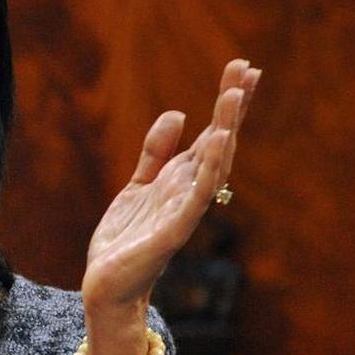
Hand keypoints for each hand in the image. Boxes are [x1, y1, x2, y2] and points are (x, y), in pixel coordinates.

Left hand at [79, 59, 259, 354]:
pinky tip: (217, 141)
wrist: (106, 284)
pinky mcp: (173, 230)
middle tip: (248, 70)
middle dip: (233, 108)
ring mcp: (185, 210)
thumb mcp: (137, 185)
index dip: (228, 104)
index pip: (212, 134)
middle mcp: (191, 192)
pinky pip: (196, 196)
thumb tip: (179, 113)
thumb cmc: (125, 240)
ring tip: (235, 95)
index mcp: (183, 180)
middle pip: (219, 143)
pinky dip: (210, 169)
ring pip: (213, 165)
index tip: (244, 69)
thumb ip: (156, 152)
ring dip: (225, 130)